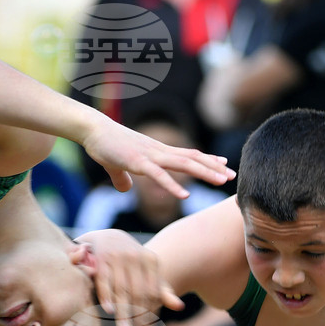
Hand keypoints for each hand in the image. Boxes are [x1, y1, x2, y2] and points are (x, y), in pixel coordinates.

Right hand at [74, 229, 183, 325]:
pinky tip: (109, 312)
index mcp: (150, 260)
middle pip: (138, 294)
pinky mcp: (101, 259)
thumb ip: (162, 289)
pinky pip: (105, 281)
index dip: (150, 311)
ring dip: (123, 313)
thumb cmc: (131, 261)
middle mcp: (135, 256)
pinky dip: (106, 297)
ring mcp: (117, 257)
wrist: (107, 237)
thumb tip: (180, 307)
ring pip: (122, 290)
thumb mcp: (148, 271)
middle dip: (137, 316)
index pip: (152, 292)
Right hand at [80, 116, 234, 197]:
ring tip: (221, 181)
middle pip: (193, 159)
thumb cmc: (104, 145)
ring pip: (183, 164)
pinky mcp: (137, 162)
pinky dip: (172, 186)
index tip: (225, 165)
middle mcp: (158, 151)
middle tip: (232, 176)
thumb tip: (124, 189)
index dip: (207, 160)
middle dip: (214, 168)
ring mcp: (149, 156)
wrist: (92, 130)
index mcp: (157, 151)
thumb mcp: (116, 166)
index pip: (188, 155)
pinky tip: (185, 196)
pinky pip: (158, 175)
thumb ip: (123, 178)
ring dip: (204, 173)